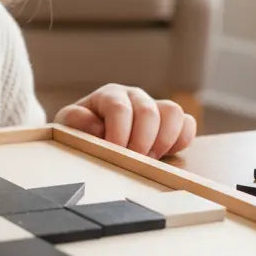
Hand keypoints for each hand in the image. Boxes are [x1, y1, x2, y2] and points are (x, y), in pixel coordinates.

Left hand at [53, 84, 196, 158]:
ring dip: (163, 141)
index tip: (114, 152)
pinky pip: (187, 124)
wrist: (89, 134)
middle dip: (141, 142)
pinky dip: (181, 140)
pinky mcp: (171, 122)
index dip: (118, 133)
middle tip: (132, 161)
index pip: (119, 108)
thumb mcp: (67, 123)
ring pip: (173, 113)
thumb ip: (75, 119)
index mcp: (110, 95)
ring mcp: (155, 107)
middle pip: (149, 112)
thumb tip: (97, 126)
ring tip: (147, 158)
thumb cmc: (79, 128)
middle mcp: (135, 97)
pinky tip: (164, 153)